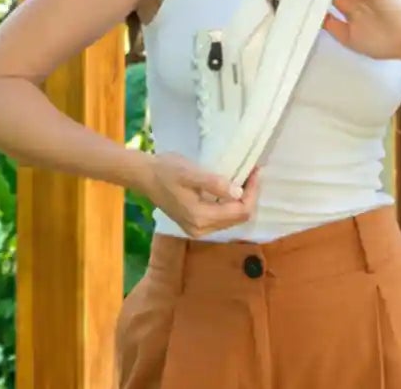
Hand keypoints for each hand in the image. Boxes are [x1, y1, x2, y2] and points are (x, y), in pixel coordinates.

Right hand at [143, 154, 260, 237]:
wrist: (144, 176)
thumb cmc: (166, 171)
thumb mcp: (191, 173)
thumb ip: (214, 184)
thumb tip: (238, 193)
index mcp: (200, 218)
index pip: (240, 211)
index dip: (253, 192)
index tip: (256, 171)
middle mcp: (200, 229)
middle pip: (239, 218)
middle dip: (250, 196)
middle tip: (253, 173)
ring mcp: (197, 229)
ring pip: (232, 219)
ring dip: (242, 201)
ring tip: (246, 179)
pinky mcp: (195, 225)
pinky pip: (222, 218)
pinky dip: (231, 205)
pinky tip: (232, 189)